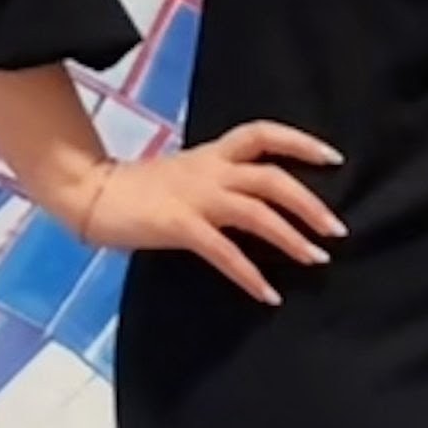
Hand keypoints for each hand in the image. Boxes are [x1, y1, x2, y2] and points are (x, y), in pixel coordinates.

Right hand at [71, 121, 346, 304]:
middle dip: (309, 203)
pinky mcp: (179, 225)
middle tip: (336, 230)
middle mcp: (212, 170)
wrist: (90, 192)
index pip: (264, 134)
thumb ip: (220, 180)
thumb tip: (258, 202)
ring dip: (291, 237)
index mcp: (214, 153)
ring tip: (317, 260)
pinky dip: (249, 274)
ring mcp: (196, 197)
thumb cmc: (141, 188)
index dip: (301, 143)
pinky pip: (224, 251)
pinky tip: (267, 294)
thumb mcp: (188, 173)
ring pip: (257, 211)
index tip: (333, 158)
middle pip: (273, 178)